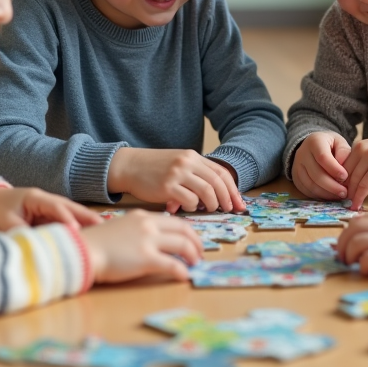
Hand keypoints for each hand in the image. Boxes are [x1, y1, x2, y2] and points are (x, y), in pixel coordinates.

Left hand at [0, 186, 103, 230]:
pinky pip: (68, 220)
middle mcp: (48, 200)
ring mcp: (51, 207)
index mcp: (36, 198)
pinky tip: (93, 235)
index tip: (75, 230)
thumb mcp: (4, 221)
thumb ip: (19, 231)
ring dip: (87, 221)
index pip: (55, 207)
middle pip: (71, 207)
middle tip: (104, 226)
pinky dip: (81, 226)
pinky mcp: (51, 216)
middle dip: (87, 216)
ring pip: (73, 213)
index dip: (66, 218)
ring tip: (106, 231)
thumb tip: (34, 245)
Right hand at [80, 210, 202, 283]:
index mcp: (142, 216)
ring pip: (182, 244)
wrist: (82, 250)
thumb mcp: (120, 228)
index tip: (191, 241)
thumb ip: (136, 230)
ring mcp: (148, 241)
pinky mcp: (146, 258)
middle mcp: (148, 225)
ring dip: (193, 255)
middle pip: (183, 229)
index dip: (187, 232)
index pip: (173, 221)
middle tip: (199, 253)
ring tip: (195, 263)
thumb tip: (150, 241)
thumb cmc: (95, 243)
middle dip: (195, 241)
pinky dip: (182, 270)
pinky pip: (172, 264)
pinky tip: (184, 276)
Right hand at [107, 148, 244, 212]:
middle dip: (227, 199)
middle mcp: (187, 162)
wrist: (128, 166)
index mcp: (193, 156)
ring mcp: (177, 173)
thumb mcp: (177, 164)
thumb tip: (217, 193)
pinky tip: (188, 208)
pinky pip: (189, 200)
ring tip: (209, 210)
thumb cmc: (153, 169)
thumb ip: (195, 174)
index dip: (233, 189)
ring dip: (212, 204)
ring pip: (207, 191)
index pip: (221, 172)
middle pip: (217, 182)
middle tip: (229, 210)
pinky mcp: (167, 186)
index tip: (239, 203)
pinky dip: (193, 207)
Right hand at [291, 131, 351, 199]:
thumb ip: (344, 153)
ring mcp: (296, 166)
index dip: (334, 169)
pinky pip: (306, 190)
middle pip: (316, 174)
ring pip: (310, 184)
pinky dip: (319, 195)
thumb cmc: (331, 145)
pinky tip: (330, 196)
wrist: (313, 146)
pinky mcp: (296, 178)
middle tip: (345, 192)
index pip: (322, 157)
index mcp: (314, 141)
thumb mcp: (340, 142)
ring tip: (339, 195)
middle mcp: (302, 153)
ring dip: (326, 193)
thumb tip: (344, 170)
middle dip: (332, 186)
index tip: (345, 177)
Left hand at [334, 211, 367, 276]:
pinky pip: (367, 259)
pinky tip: (366, 271)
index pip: (362, 219)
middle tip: (341, 255)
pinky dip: (362, 266)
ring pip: (356, 242)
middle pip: (353, 228)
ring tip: (350, 264)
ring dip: (348, 254)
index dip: (349, 232)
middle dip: (342, 242)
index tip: (347, 242)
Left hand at [341, 132, 367, 209]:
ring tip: (348, 207)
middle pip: (346, 174)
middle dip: (343, 190)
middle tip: (341, 204)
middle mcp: (361, 149)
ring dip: (350, 196)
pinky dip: (360, 196)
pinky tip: (357, 205)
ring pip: (355, 180)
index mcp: (357, 146)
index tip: (338, 195)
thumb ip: (361, 164)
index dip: (339, 183)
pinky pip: (366, 184)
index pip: (341, 167)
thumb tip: (348, 183)